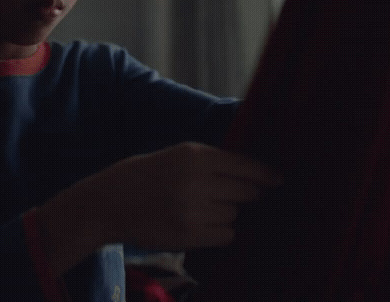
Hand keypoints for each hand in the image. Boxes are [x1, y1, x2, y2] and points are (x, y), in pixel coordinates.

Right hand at [96, 142, 280, 250]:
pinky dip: (220, 231)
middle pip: (245, 191)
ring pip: (234, 214)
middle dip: (246, 194)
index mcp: (194, 155)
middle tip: (236, 194)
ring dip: (226, 213)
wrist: (110, 201)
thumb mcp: (177, 154)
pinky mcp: (188, 234)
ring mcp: (192, 209)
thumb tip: (254, 173)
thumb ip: (212, 160)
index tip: (278, 180)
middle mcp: (196, 180)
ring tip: (202, 208)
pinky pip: (225, 235)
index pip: (245, 165)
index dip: (266, 174)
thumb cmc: (147, 174)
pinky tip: (201, 223)